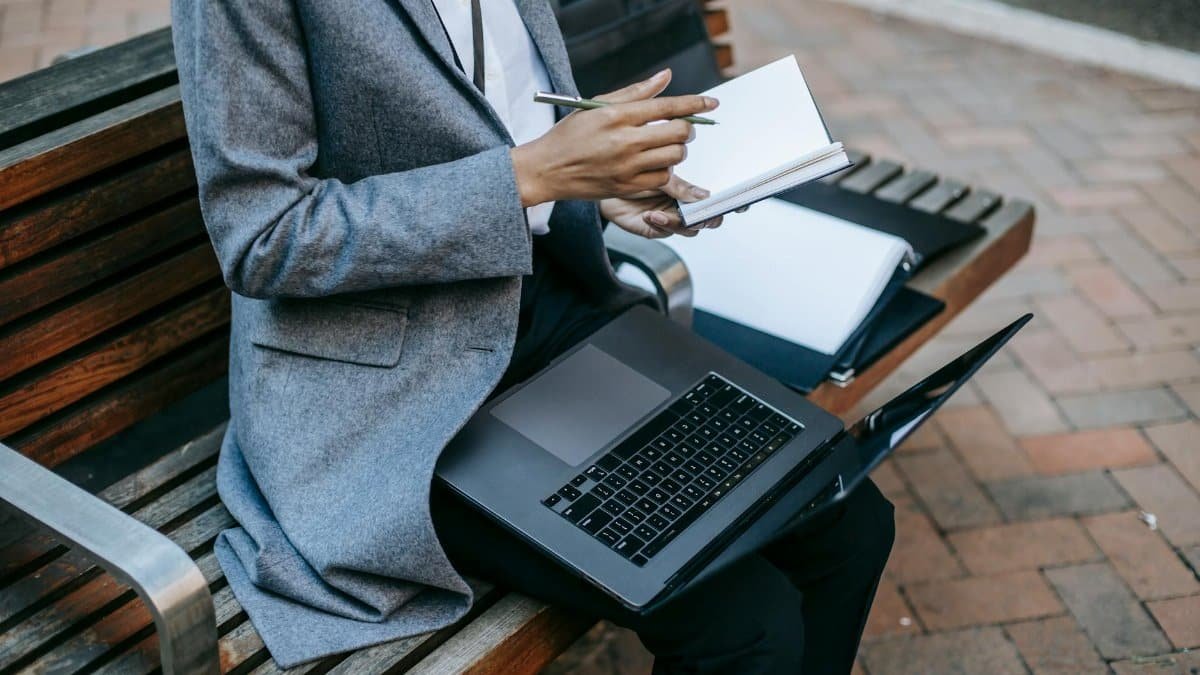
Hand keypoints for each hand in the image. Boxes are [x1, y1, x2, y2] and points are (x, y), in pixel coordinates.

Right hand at [510, 69, 717, 204]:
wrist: (547, 169)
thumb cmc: (570, 135)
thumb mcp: (597, 105)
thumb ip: (635, 92)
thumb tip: (665, 77)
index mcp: (618, 115)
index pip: (668, 106)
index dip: (695, 104)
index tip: (711, 103)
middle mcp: (625, 141)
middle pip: (678, 132)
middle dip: (687, 128)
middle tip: (680, 127)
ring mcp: (627, 166)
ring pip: (675, 156)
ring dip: (678, 149)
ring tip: (666, 145)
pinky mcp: (627, 186)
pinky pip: (662, 177)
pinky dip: (665, 169)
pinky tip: (653, 163)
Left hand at [600, 174, 725, 238]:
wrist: (605, 185)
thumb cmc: (633, 175)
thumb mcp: (658, 174)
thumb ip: (681, 186)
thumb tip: (705, 196)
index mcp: (691, 191)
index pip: (718, 200)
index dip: (734, 204)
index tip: (741, 204)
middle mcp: (686, 207)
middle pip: (711, 219)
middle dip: (709, 218)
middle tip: (702, 213)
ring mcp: (673, 220)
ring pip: (690, 229)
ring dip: (678, 222)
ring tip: (659, 213)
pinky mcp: (658, 230)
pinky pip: (667, 231)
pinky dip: (660, 223)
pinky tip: (649, 215)